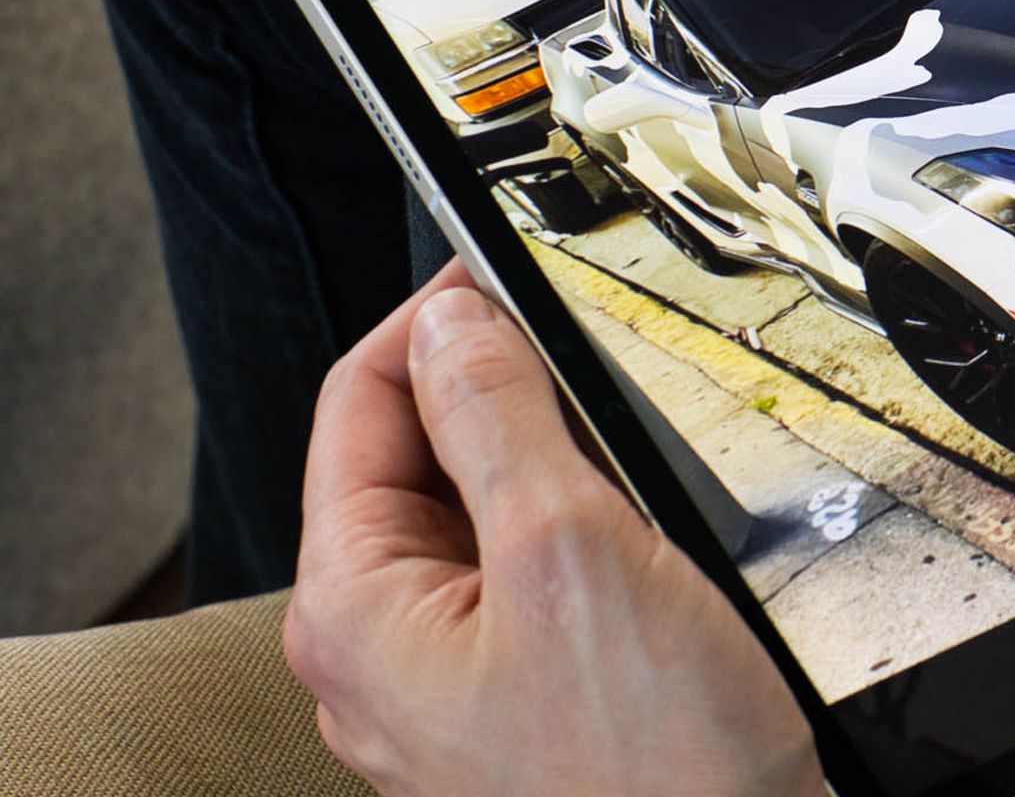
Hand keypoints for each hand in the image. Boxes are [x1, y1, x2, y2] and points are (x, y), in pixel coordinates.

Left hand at [285, 262, 821, 796]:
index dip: (430, 323)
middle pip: (416, 458)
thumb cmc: (655, 765)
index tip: (496, 274)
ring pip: (482, 515)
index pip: (358, 407)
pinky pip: (529, 578)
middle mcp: (383, 656)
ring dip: (547, 457)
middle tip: (581, 351)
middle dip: (496, 390)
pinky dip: (578, 526)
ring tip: (623, 439)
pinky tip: (643, 527)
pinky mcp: (525, 703)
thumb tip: (452, 321)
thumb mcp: (569, 547)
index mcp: (354, 612)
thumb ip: (496, 415)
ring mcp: (452, 687)